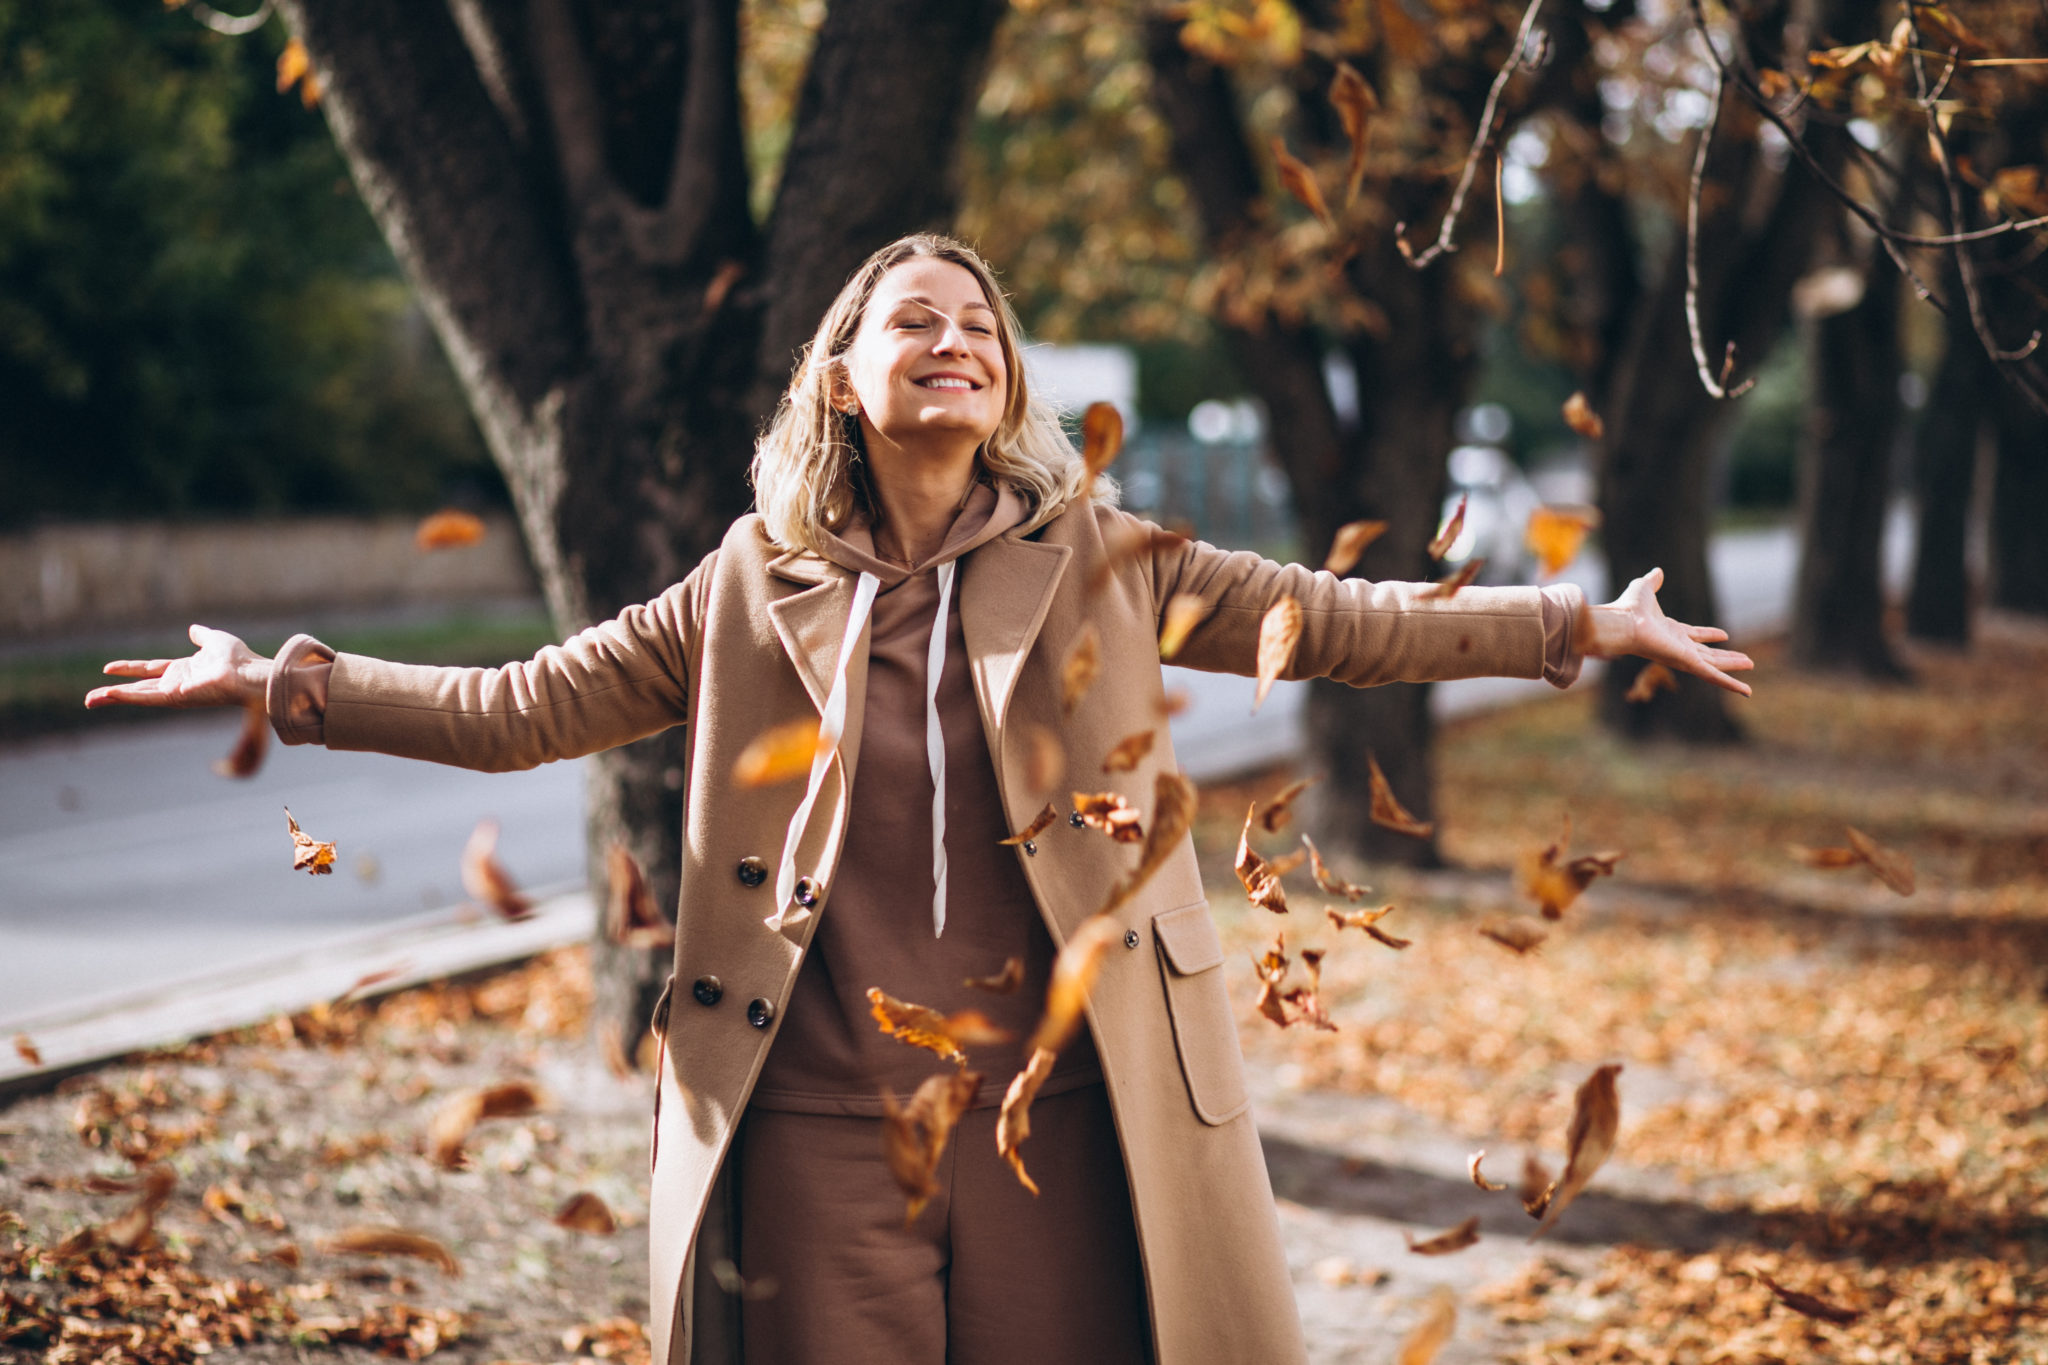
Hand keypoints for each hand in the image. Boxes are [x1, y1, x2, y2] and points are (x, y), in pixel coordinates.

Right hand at [85, 624, 270, 710]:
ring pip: (138, 695)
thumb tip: (193, 629)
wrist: (248, 672)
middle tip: (91, 698)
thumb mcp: (214, 640)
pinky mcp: (175, 697)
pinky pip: (146, 697)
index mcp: (184, 670)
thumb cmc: (238, 658)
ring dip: (114, 697)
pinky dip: (126, 696)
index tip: (108, 668)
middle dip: (115, 692)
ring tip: (90, 700)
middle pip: (139, 688)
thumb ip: (201, 636)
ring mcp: (174, 692)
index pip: (150, 669)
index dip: (129, 668)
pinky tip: (107, 695)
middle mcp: (176, 683)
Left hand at [1583, 568, 1753, 696]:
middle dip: (1726, 657)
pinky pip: (1714, 676)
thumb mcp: (1645, 588)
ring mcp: (1684, 657)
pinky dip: (1731, 684)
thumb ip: (1653, 581)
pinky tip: (1747, 691)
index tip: (1724, 635)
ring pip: (1714, 665)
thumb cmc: (1629, 608)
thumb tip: (1657, 571)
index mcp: (1670, 631)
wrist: (1623, 622)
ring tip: (1750, 665)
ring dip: (1732, 666)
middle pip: (1707, 654)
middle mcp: (1677, 646)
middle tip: (1745, 660)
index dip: (1709, 635)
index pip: (1694, 635)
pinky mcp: (1688, 664)